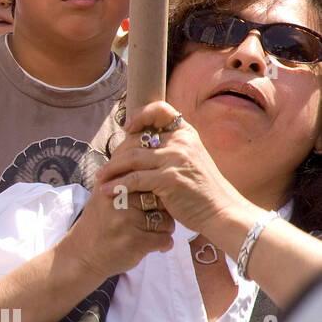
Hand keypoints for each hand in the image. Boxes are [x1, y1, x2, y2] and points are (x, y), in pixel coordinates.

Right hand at [58, 167, 175, 286]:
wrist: (81, 256)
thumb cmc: (97, 224)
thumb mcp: (101, 195)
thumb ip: (119, 177)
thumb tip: (143, 157)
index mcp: (110, 185)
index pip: (147, 178)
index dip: (156, 191)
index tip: (150, 203)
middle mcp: (118, 200)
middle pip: (160, 199)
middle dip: (162, 211)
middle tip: (151, 220)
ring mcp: (126, 220)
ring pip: (166, 220)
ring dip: (163, 230)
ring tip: (149, 234)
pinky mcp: (134, 241)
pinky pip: (165, 239)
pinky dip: (164, 245)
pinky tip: (153, 247)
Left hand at [97, 101, 248, 236]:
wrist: (222, 211)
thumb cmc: (202, 189)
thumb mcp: (190, 159)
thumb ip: (170, 148)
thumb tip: (139, 142)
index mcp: (187, 134)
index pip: (161, 110)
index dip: (141, 115)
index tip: (128, 128)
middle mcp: (181, 142)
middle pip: (136, 139)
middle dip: (116, 154)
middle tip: (105, 167)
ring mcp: (175, 159)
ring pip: (130, 158)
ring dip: (111, 169)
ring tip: (100, 178)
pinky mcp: (169, 178)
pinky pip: (133, 179)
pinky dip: (116, 185)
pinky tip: (107, 191)